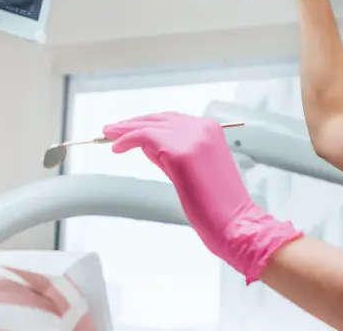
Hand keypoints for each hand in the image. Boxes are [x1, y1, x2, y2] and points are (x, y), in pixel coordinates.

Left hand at [105, 112, 302, 282]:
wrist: (235, 222)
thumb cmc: (217, 204)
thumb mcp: (196, 169)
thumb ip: (174, 153)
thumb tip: (146, 145)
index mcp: (211, 130)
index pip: (172, 119)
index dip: (148, 122)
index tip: (129, 128)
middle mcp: (201, 128)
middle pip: (158, 119)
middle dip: (132, 123)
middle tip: (111, 130)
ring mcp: (191, 138)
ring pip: (149, 126)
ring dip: (125, 130)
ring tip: (108, 136)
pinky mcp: (178, 153)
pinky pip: (145, 139)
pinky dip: (127, 140)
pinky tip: (117, 147)